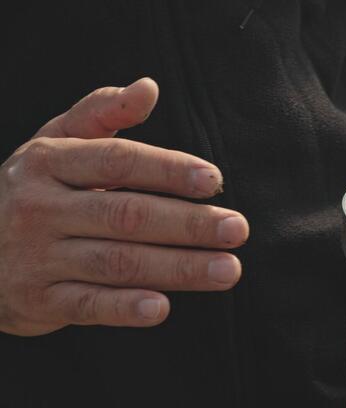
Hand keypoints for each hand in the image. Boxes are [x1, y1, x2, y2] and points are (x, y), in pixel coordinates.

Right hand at [0, 78, 248, 335]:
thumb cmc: (34, 190)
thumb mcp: (55, 145)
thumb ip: (101, 114)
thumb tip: (149, 87)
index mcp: (50, 163)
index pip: (118, 161)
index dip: (168, 169)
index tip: (215, 180)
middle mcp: (41, 208)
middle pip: (126, 214)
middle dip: (187, 223)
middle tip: (238, 229)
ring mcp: (38, 256)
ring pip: (117, 262)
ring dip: (177, 268)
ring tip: (228, 269)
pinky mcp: (39, 300)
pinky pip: (87, 305)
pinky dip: (124, 308)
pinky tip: (162, 308)